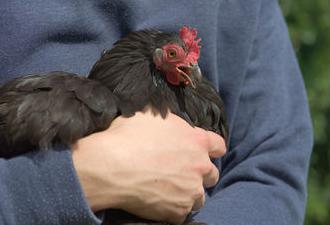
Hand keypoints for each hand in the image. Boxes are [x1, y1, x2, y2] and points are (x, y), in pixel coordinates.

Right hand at [70, 108, 225, 222]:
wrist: (111, 167)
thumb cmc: (128, 137)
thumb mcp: (150, 114)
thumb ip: (168, 119)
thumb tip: (167, 117)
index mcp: (197, 140)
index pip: (218, 145)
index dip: (212, 148)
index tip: (206, 152)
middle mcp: (200, 166)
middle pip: (212, 174)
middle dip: (200, 173)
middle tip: (182, 172)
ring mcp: (191, 191)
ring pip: (200, 196)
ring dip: (189, 193)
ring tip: (171, 190)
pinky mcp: (178, 211)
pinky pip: (182, 213)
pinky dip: (173, 209)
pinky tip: (159, 202)